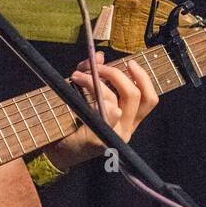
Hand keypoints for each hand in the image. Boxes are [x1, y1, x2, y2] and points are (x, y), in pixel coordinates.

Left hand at [43, 51, 158, 171]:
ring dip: (95, 81)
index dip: (143, 78)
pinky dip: (90, 92)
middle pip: (134, 95)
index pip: (149, 99)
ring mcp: (113, 136)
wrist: (56, 150)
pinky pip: (103, 113)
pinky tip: (75, 85)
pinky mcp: (98, 139)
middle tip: (96, 67)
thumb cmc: (72, 122)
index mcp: (129, 120)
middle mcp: (126, 129)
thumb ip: (93, 75)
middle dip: (115, 74)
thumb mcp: (85, 93)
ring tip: (77, 75)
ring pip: (115, 101)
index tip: (129, 63)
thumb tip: (99, 56)